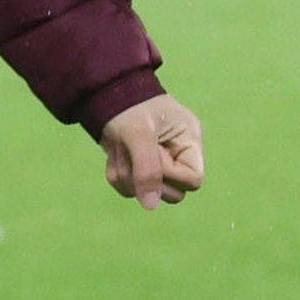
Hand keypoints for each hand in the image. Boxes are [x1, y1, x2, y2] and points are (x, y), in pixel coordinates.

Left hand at [96, 93, 203, 208]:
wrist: (106, 94)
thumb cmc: (129, 107)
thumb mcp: (138, 134)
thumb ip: (147, 169)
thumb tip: (150, 205)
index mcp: (189, 141)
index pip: (194, 180)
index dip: (171, 175)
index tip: (153, 155)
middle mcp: (178, 156)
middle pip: (172, 193)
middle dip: (145, 176)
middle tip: (133, 153)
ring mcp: (159, 165)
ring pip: (147, 194)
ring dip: (126, 173)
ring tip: (120, 147)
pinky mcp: (139, 170)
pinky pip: (129, 190)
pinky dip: (117, 174)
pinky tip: (115, 152)